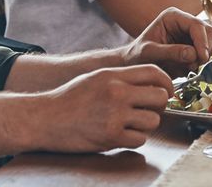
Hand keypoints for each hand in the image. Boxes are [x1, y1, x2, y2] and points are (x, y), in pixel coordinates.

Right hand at [36, 65, 172, 151]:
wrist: (45, 119)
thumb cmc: (69, 99)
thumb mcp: (96, 78)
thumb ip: (122, 78)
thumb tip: (149, 83)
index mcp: (114, 76)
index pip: (155, 72)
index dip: (166, 82)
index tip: (166, 91)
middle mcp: (117, 93)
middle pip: (160, 96)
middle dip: (159, 105)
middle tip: (150, 110)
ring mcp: (115, 115)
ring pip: (153, 120)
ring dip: (147, 125)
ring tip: (132, 124)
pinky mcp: (111, 136)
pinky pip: (140, 139)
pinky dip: (134, 139)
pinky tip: (122, 134)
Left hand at [122, 7, 211, 76]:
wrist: (134, 65)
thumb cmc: (137, 56)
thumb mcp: (150, 53)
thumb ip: (170, 52)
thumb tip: (192, 54)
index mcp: (172, 16)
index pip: (196, 25)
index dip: (202, 41)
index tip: (201, 57)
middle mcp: (184, 22)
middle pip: (209, 32)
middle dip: (204, 49)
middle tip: (194, 65)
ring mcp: (189, 34)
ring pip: (210, 43)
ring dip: (201, 58)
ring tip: (185, 67)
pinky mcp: (193, 46)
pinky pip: (205, 54)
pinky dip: (199, 63)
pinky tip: (185, 68)